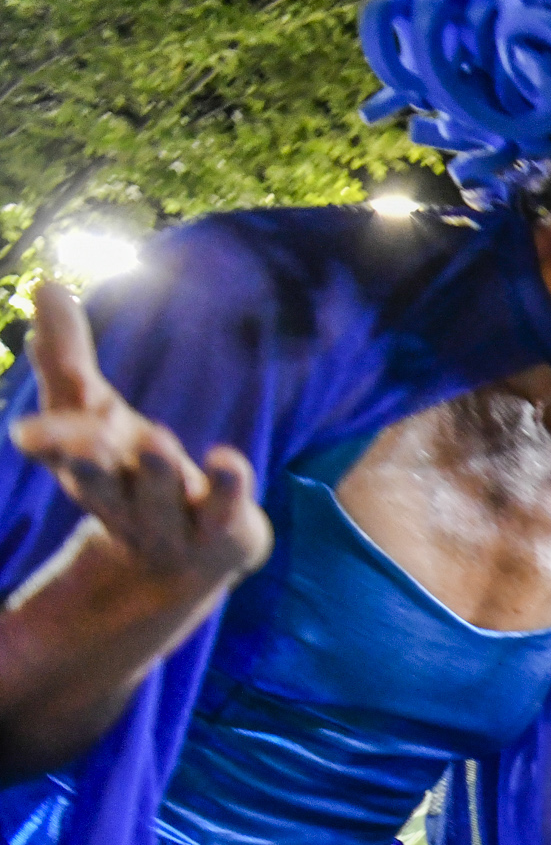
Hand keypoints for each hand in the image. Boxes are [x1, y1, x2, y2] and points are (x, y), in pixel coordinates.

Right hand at [9, 283, 269, 603]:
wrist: (186, 560)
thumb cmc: (129, 472)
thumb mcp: (97, 415)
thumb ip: (68, 360)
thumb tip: (47, 285)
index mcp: (85, 470)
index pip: (60, 456)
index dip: (49, 444)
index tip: (29, 434)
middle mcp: (122, 499)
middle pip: (101, 484)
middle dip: (90, 467)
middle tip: (83, 447)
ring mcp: (172, 517)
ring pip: (159, 498)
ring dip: (156, 473)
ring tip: (157, 440)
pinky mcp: (223, 523)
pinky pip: (225, 505)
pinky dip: (226, 484)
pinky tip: (227, 458)